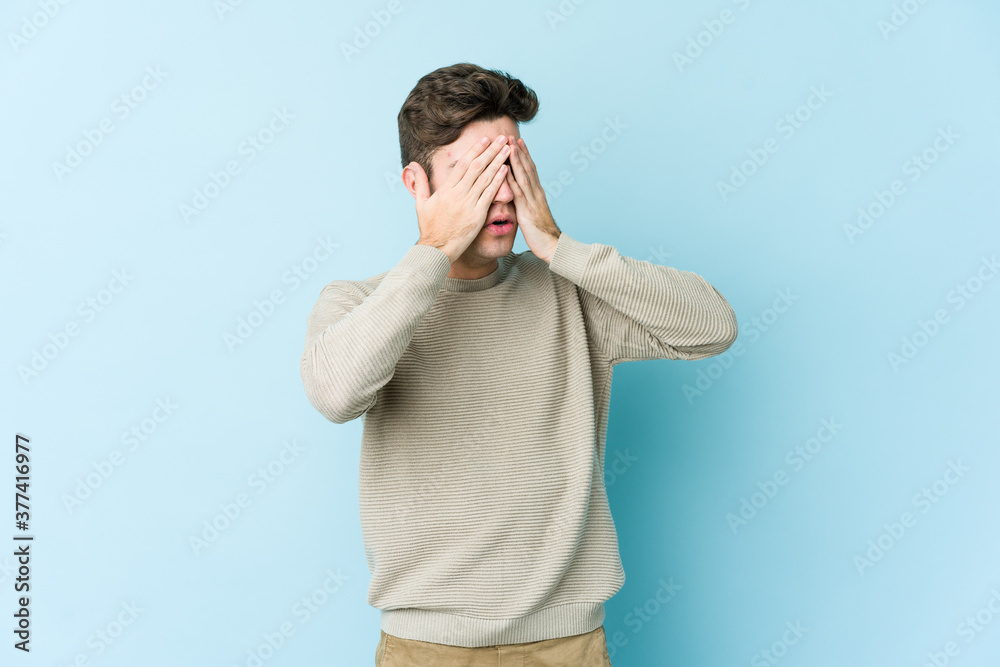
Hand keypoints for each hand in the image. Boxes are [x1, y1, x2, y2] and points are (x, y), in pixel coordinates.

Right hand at [410, 134, 510, 262]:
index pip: (463, 165)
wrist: (436, 248)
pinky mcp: (477, 215)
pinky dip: (498, 181)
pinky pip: (490, 195)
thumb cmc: (429, 228)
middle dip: (491, 151)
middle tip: (501, 138)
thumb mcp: (421, 203)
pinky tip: (506, 170)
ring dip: (498, 162)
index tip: (485, 140)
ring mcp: (468, 204)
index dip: (476, 150)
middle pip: (477, 167)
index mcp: (446, 189)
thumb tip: (413, 165)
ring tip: (507, 149)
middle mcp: (458, 194)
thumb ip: (420, 182)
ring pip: (486, 178)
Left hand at [505, 137, 560, 262]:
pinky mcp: (527, 209)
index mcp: (537, 194)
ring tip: (508, 144)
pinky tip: (505, 169)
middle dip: (519, 151)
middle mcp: (536, 193)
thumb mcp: (532, 215)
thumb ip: (525, 204)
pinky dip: (511, 178)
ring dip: (515, 159)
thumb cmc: (541, 234)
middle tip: (510, 135)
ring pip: (523, 175)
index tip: (516, 142)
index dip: (523, 155)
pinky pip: (518, 191)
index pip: (530, 170)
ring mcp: (533, 200)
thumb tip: (516, 198)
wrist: (552, 247)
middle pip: (527, 168)